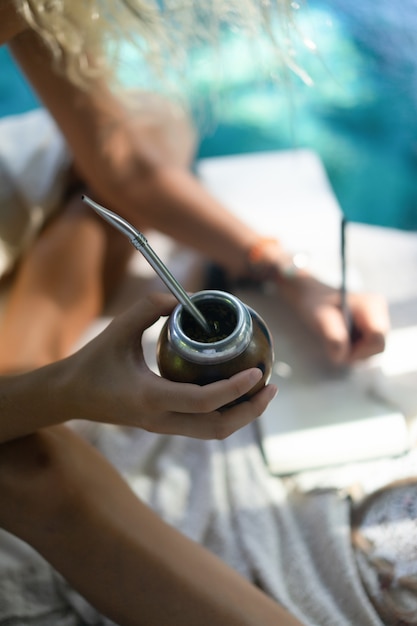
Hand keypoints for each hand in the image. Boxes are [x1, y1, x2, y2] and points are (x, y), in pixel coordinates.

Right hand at [63, 293, 276, 438]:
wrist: (70, 396)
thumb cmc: (93, 361)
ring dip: (242, 416)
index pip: (204, 402)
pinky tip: (235, 394)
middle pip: (218, 428)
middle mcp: (161, 420)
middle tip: (271, 387)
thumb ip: (151, 307)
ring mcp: (163, 427)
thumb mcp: (119, 329)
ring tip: (261, 393)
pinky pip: (203, 427)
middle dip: (250, 411)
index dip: (235, 389)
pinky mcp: (163, 426)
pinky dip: (226, 414)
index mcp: (150, 398)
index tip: (257, 372)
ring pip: (214, 433)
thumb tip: (186, 299)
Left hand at [281, 274, 388, 364]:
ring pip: (373, 351)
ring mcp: (379, 322)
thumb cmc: (316, 303)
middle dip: (356, 353)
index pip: (377, 340)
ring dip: (354, 352)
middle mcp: (381, 313)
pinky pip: (368, 351)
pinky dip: (354, 350)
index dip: (359, 351)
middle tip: (334, 345)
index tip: (339, 349)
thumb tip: (341, 356)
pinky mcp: (373, 330)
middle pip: (378, 347)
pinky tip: (342, 339)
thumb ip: (332, 335)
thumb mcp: (320, 317)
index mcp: (372, 305)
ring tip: (337, 338)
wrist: (313, 296)